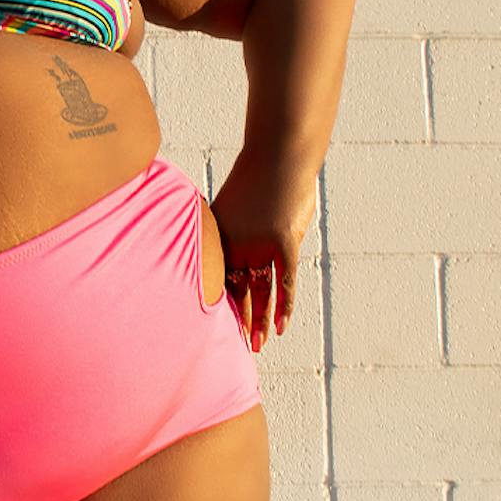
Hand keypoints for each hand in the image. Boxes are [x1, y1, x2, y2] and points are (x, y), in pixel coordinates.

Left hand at [209, 148, 318, 351]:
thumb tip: (226, 239)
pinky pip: (285, 281)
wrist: (276, 154)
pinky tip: (281, 325)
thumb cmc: (255, 177)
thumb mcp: (233, 204)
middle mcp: (238, 245)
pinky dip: (284, 304)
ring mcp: (260, 245)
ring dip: (259, 320)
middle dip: (238, 320)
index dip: (220, 304)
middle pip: (237, 290)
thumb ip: (229, 227)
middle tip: (236, 346)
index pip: (219, 278)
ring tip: (256, 344)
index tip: (215, 327)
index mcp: (222, 238)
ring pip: (260, 291)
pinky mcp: (283, 242)